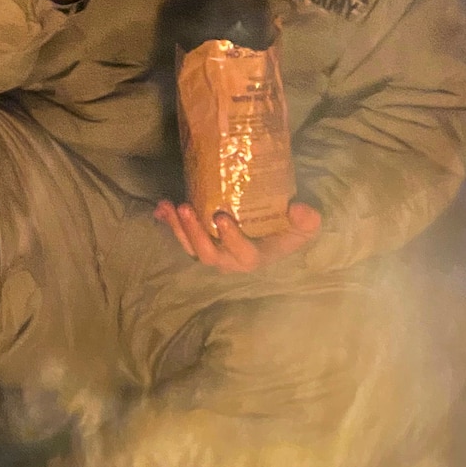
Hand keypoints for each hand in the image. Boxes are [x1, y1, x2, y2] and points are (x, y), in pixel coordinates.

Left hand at [154, 199, 321, 271]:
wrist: (276, 232)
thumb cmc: (290, 231)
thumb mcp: (306, 226)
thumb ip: (307, 220)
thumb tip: (297, 208)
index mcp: (253, 258)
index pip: (242, 254)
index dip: (230, 238)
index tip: (221, 217)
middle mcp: (229, 260)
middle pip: (208, 254)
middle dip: (194, 232)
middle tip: (185, 208)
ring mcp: (213, 252)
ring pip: (191, 246)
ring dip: (177, 227)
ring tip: (167, 206)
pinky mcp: (201, 240)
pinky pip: (183, 236)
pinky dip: (169, 224)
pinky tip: (159, 208)